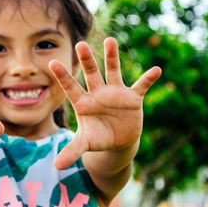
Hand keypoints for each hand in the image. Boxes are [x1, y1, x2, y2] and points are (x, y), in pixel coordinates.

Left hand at [49, 37, 160, 169]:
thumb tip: (57, 167)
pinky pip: (141, 86)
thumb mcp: (85, 144)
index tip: (51, 62)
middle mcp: (98, 93)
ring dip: (112, 57)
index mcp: (83, 102)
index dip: (62, 76)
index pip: (70, 87)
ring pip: (113, 72)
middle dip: (86, 60)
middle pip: (91, 74)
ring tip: (109, 40)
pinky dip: (148, 79)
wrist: (118, 140)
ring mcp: (115, 94)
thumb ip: (72, 151)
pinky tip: (156, 70)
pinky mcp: (132, 99)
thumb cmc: (97, 138)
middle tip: (80, 44)